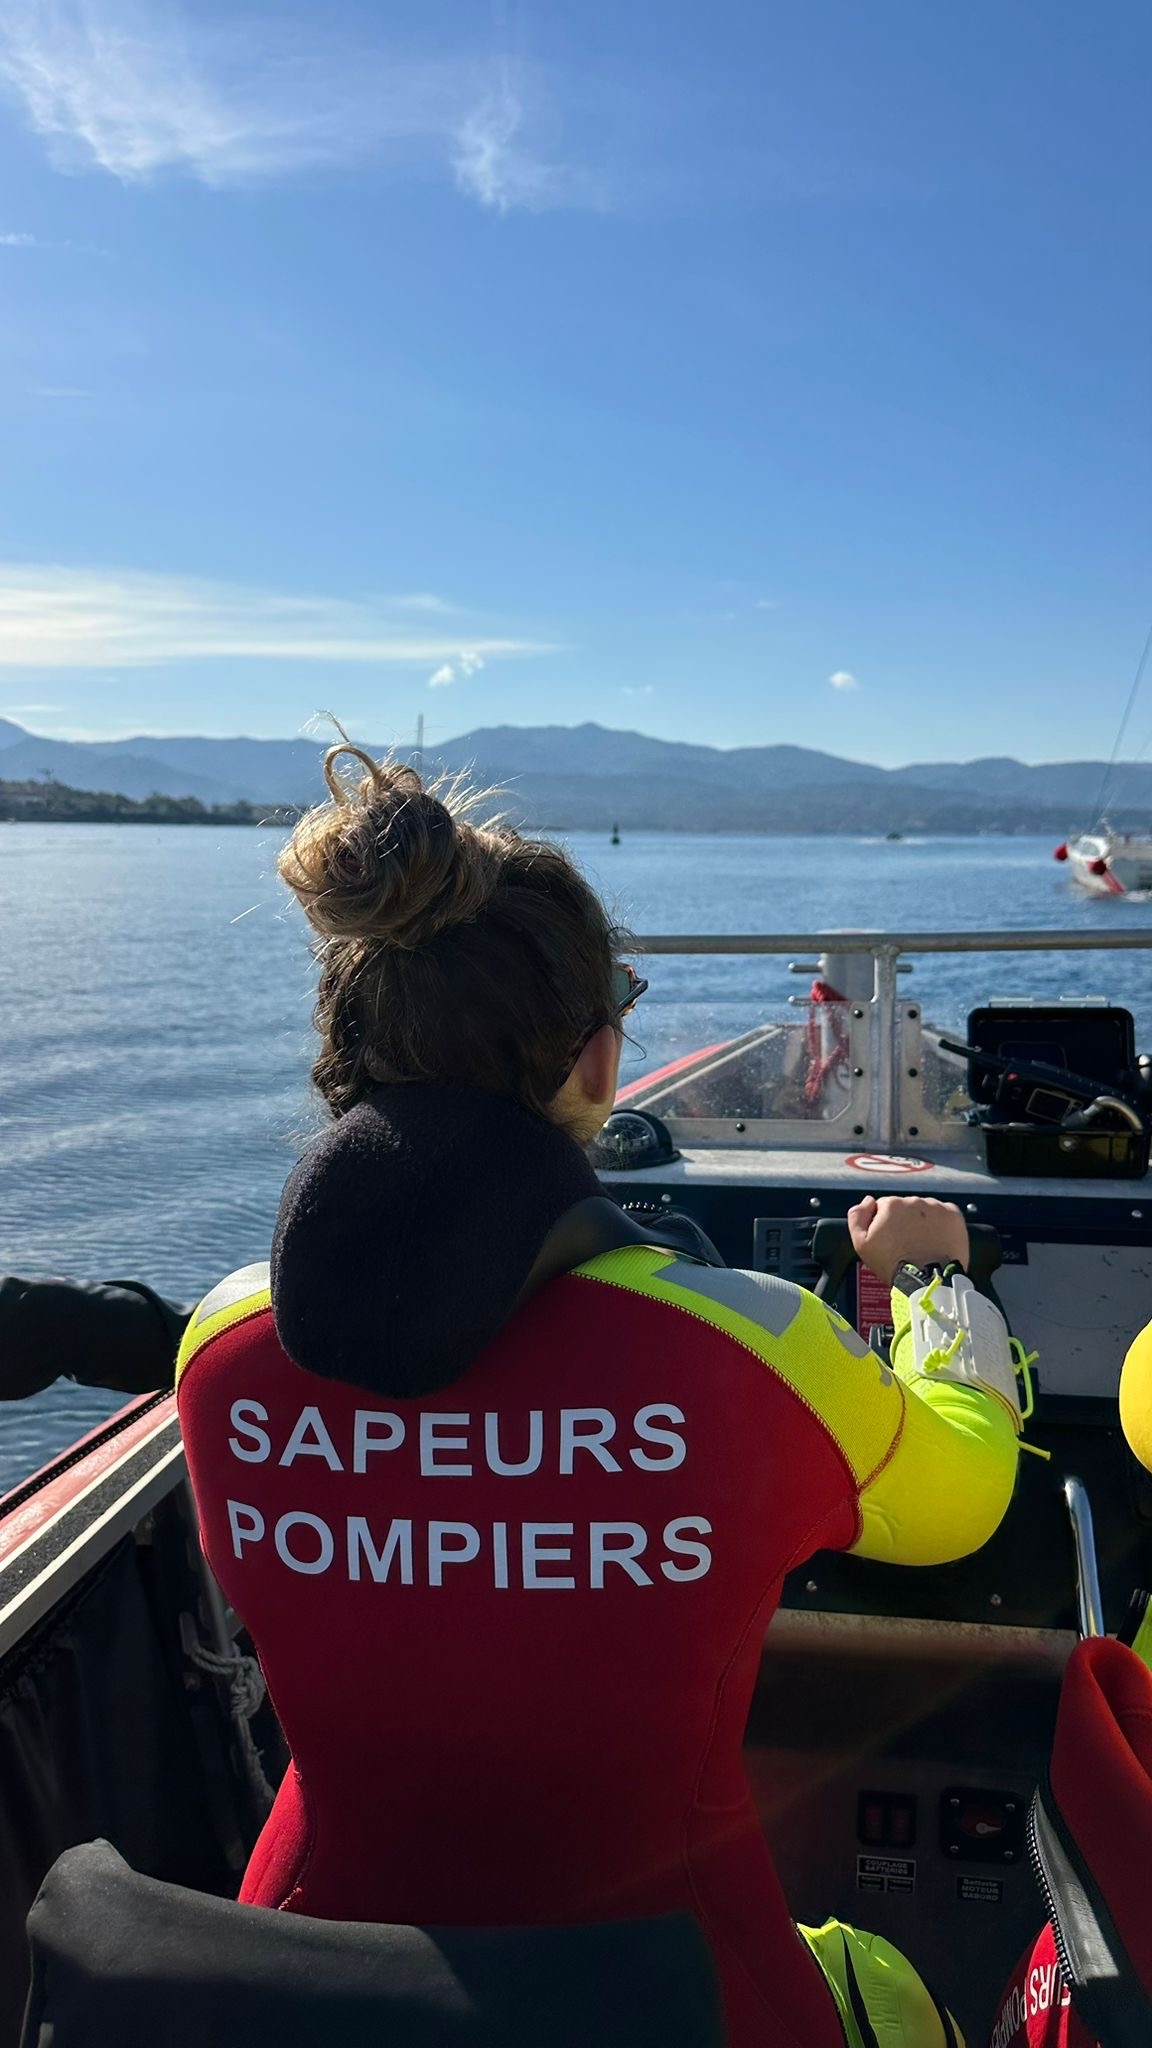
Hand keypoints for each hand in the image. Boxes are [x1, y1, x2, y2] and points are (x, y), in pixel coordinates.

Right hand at [847, 1195, 968, 1285]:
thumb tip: (867, 1201)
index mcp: (891, 1204)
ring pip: (924, 1209)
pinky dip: (941, 1224)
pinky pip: (944, 1214)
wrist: (927, 1279)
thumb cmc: (894, 1265)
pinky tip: (936, 1240)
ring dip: (922, 1221)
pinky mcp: (954, 1215)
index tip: (890, 1239)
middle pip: (905, 1207)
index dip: (884, 1224)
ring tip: (922, 1244)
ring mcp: (936, 1207)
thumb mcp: (861, 1244)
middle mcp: (914, 1200)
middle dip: (904, 1221)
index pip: (884, 1206)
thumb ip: (857, 1216)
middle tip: (906, 1244)